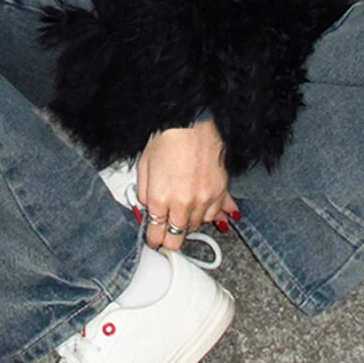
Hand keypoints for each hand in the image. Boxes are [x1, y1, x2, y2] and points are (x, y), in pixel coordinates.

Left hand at [136, 121, 238, 250]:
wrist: (193, 121)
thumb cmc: (168, 138)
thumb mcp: (144, 165)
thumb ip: (143, 192)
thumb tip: (147, 208)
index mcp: (159, 199)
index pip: (156, 235)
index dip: (154, 241)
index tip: (154, 241)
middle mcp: (182, 204)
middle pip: (176, 238)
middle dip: (170, 239)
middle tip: (167, 235)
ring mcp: (203, 200)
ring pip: (196, 227)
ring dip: (187, 223)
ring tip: (182, 212)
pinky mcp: (220, 192)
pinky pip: (213, 215)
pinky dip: (206, 213)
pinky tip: (199, 204)